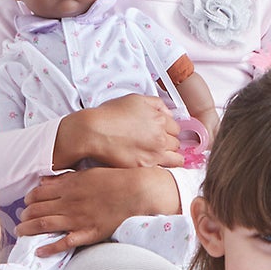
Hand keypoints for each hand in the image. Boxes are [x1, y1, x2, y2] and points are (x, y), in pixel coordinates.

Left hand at [17, 166, 181, 252]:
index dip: (29, 200)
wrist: (136, 192)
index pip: (39, 193)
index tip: (26, 204)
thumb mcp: (87, 173)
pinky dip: (50, 248)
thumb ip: (64, 178)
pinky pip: (65, 242)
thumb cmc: (115, 180)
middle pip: (38, 210)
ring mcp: (77, 219)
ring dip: (30, 230)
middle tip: (19, 221)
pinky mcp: (88, 233)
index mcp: (68, 186)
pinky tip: (40, 252)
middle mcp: (68, 202)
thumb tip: (44, 181)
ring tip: (21, 233)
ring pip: (45, 225)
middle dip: (25, 216)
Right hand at [56, 94, 183, 169]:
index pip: (176, 128)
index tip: (161, 134)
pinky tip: (154, 165)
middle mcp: (161, 137)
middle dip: (168, 143)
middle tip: (156, 145)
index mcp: (160, 120)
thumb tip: (168, 113)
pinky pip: (163, 170)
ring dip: (169, 157)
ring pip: (175, 159)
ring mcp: (154, 154)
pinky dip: (162, 168)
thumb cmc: (110, 114)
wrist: (94, 131)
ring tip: (158, 157)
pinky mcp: (145, 167)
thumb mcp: (135, 99)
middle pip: (176, 143)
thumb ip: (156, 104)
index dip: (168, 131)